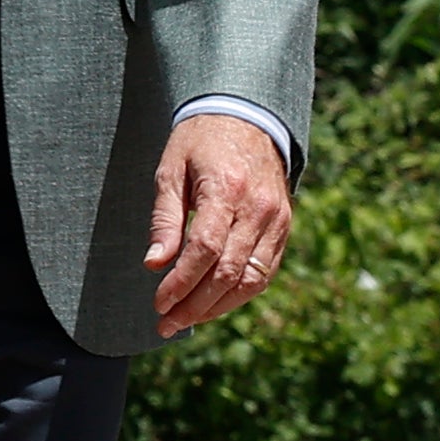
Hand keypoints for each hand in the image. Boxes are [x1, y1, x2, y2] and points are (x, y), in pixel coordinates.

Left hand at [145, 113, 294, 337]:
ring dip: (217, 306)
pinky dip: (240, 293)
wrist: (249, 117)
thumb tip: (155, 265)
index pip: (205, 250)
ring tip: (187, 320)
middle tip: (166, 323)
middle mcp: (258, 207)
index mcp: (227, 189)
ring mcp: (277, 218)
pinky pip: (265, 271)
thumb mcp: (171, 171)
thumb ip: (165, 219)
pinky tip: (214, 303)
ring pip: (251, 279)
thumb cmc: (201, 142)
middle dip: (194, 305)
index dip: (181, 283)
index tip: (159, 303)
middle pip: (228, 272)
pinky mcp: (284, 226)